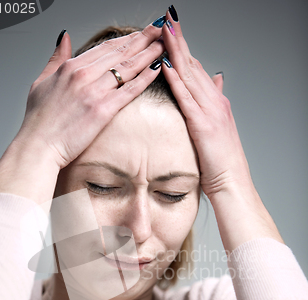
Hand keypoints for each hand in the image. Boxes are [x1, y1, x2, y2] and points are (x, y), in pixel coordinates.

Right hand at [18, 25, 164, 169]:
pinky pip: (129, 91)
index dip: (126, 38)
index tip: (140, 32)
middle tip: (160, 29)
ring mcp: (94, 92)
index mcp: (70, 67)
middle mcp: (83, 75)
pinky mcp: (102, 110)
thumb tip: (64, 37)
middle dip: (143, 38)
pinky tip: (157, 69)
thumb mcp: (41, 81)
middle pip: (120, 52)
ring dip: (149, 53)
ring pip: (127, 67)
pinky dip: (144, 78)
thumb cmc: (38, 120)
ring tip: (164, 44)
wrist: (37, 146)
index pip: (105, 47)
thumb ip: (56, 58)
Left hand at [160, 11, 252, 201]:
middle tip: (167, 19)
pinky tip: (166, 65)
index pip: (196, 69)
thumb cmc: (220, 162)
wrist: (232, 182)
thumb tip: (215, 81)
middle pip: (193, 65)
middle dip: (180, 41)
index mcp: (215, 102)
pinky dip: (176, 80)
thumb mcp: (217, 129)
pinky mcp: (203, 125)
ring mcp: (210, 111)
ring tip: (164, 31)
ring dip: (177, 52)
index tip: (172, 30)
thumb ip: (214, 103)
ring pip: (190, 75)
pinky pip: (187, 98)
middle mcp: (214, 101)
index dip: (184, 49)